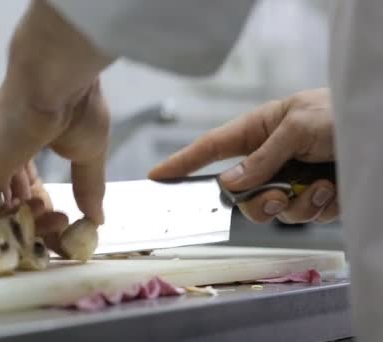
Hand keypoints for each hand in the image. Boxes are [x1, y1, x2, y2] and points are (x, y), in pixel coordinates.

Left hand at [0, 0, 111, 238]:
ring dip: (32, 225)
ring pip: (1, 210)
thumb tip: (97, 219)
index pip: (24, 186)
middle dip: (40, 220)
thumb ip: (89, 186)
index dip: (44, 207)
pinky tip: (41, 220)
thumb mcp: (88, 152)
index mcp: (17, 142)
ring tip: (60, 219)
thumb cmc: (75, 103)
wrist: (56, 80)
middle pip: (11, 201)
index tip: (67, 220)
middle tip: (64, 224)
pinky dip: (16, 225)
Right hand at [149, 88, 337, 223]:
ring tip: (321, 185)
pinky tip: (334, 190)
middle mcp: (268, 159)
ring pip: (271, 211)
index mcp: (258, 131)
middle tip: (279, 195)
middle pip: (240, 195)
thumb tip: (228, 183)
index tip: (157, 177)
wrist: (381, 131)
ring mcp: (289, 179)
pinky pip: (301, 216)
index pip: (210, 149)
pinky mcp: (310, 196)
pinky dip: (318, 207)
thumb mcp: (298, 127)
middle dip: (258, 202)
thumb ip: (261, 157)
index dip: (182, 163)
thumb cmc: (340, 113)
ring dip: (297, 205)